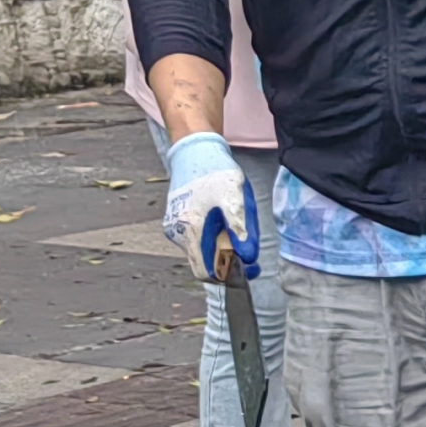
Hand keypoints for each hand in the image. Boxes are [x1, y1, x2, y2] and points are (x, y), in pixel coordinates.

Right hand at [165, 132, 255, 282]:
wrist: (195, 151)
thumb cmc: (217, 173)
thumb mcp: (235, 199)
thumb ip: (241, 230)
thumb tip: (247, 257)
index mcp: (191, 229)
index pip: (207, 272)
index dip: (229, 275)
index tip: (249, 268)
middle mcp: (178, 232)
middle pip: (204, 265)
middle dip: (227, 266)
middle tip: (250, 257)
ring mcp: (175, 227)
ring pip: (201, 253)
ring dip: (221, 252)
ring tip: (239, 236)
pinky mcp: (177, 221)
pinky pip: (196, 241)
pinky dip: (212, 241)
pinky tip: (225, 227)